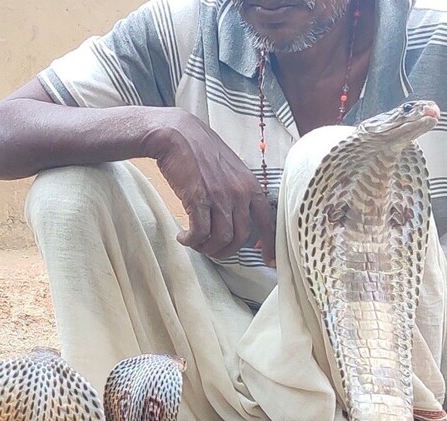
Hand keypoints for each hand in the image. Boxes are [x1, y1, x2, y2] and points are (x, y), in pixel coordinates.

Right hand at [154, 110, 275, 263]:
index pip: (267, 221)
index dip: (269, 244)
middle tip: (212, 250)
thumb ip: (239, 190)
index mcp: (251, 185)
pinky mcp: (198, 200)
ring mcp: (220, 197)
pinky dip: (191, 241)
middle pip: (241, 237)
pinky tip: (183, 237)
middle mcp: (239, 193)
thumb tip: (239, 216)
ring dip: (207, 248)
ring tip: (196, 244)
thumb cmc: (202, 150)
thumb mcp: (231, 168)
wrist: (177, 134)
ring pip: (221, 239)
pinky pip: (199, 233)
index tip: (268, 261)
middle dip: (226, 250)